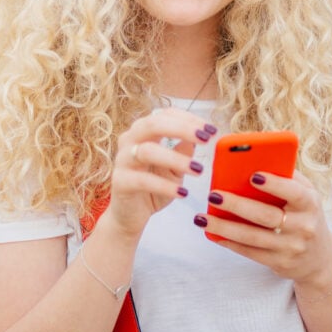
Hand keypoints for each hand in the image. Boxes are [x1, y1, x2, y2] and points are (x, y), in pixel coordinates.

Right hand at [104, 107, 215, 239]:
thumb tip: (202, 135)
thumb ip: (184, 151)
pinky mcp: (120, 182)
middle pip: (153, 124)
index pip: (165, 115)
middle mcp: (129, 140)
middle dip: (182, 129)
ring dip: (176, 159)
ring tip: (199, 170)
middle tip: (205, 138)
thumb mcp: (174, 169)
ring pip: (147, 151)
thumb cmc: (152, 188)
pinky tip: (183, 193)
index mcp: (143, 132)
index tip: (211, 129)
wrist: (129, 216)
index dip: (188, 119)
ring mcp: (122, 160)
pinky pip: (143, 180)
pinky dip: (165, 186)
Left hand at [198, 172, 331, 288]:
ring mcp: (291, 248)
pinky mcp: (279, 264)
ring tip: (201, 217)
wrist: (320, 258)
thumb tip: (253, 159)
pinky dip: (229, 242)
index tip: (253, 175)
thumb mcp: (305, 194)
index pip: (293, 192)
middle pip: (266, 215)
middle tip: (213, 194)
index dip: (274, 184)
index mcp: (310, 203)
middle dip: (237, 204)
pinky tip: (212, 232)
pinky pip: (250, 252)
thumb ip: (286, 177)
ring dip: (224, 226)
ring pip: (252, 237)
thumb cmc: (304, 214)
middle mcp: (303, 227)